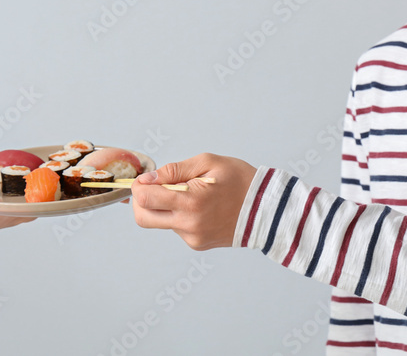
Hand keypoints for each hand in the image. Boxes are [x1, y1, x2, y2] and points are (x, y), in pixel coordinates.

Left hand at [131, 153, 256, 250]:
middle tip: (153, 187)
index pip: (145, 199)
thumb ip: (175, 170)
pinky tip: (199, 207)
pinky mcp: (197, 244)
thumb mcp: (209, 163)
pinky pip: (176, 228)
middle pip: (143, 218)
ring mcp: (192, 237)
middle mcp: (188, 224)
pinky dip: (179, 215)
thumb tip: (149, 179)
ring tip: (188, 194)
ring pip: (160, 222)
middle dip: (140, 201)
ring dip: (163, 207)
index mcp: (190, 201)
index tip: (147, 179)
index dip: (139, 186)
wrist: (267, 209)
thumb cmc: (241, 181)